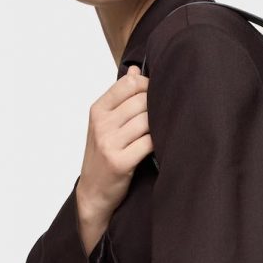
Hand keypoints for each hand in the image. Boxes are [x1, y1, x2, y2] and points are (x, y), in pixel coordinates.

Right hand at [76, 65, 152, 228]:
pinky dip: (160, 142)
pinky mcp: (120, 161)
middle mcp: (101, 125)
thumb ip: (120, 97)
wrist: (93, 192)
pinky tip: (164, 144)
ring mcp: (109, 143)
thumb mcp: (104, 124)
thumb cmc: (102, 155)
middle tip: (169, 113)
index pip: (128, 84)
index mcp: (97, 111)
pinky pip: (149, 142)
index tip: (158, 94)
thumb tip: (135, 69)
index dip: (148, 85)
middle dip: (158, 106)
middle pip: (141, 101)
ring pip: (147, 121)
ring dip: (161, 124)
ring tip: (168, 129)